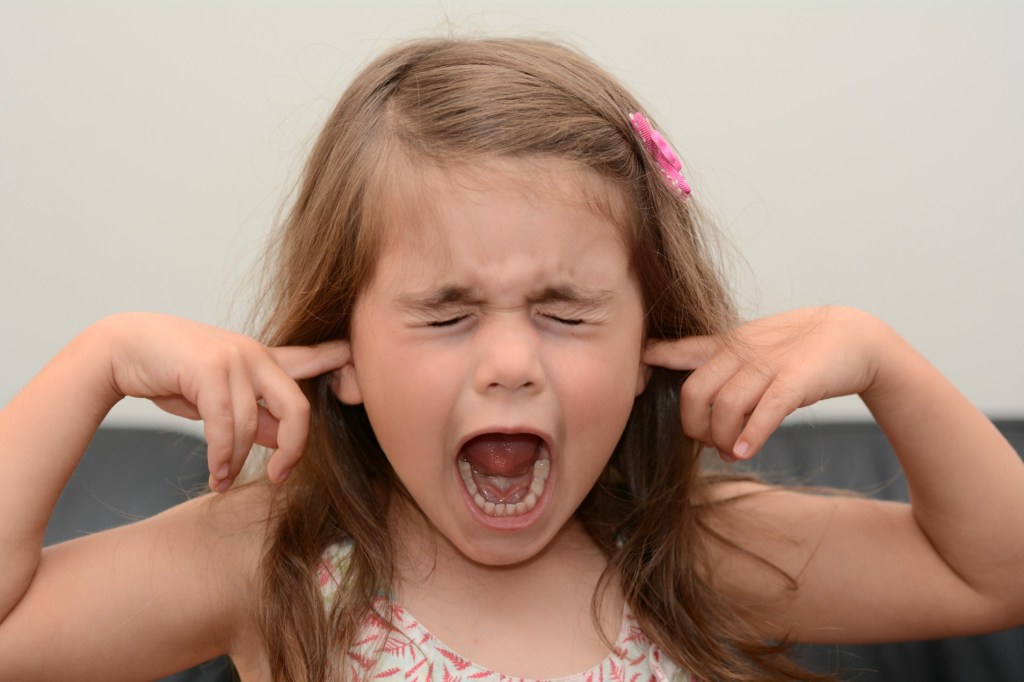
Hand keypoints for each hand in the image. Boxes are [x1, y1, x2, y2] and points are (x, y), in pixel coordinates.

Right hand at [98, 313, 349, 489]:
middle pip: (297, 408)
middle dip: (295, 449)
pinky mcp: (210, 368)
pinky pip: (225, 425)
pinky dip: (221, 457)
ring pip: (253, 425)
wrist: (122, 349)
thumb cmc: (174, 374)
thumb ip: (257, 415)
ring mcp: (234, 358)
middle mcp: (256, 354)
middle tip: (281, 476)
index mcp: (264, 359)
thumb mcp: (222, 397)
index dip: (342, 368)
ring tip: (222, 479)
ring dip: (236, 462)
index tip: (361, 388)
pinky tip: (215, 473)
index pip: (314, 360)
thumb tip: (285, 442)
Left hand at [643, 307, 890, 460]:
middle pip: (695, 392)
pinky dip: (752, 435)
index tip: (636, 370)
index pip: (682, 350)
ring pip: (726, 406)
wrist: (853, 337)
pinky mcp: (797, 381)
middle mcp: (742, 353)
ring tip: (732, 452)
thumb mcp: (752, 351)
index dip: (656, 358)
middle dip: (695, 426)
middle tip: (709, 442)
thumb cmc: (797, 351)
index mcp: (728, 345)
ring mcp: (768, 365)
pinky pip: (766, 410)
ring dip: (723, 439)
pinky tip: (745, 452)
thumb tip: (703, 417)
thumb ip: (721, 370)